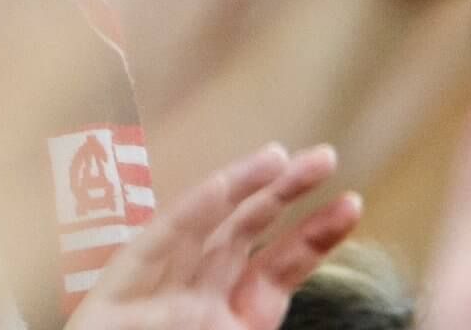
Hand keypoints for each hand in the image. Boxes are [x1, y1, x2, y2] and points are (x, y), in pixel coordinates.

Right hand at [68, 142, 362, 329]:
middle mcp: (200, 295)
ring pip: (205, 226)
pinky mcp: (119, 287)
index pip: (281, 266)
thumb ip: (260, 322)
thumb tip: (287, 294)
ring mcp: (161, 288)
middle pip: (248, 233)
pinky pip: (155, 244)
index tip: (351, 203)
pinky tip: (218, 188)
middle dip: (285, 194)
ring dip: (240, 188)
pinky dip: (185, 216)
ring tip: (280, 157)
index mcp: (236, 320)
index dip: (315, 234)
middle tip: (326, 157)